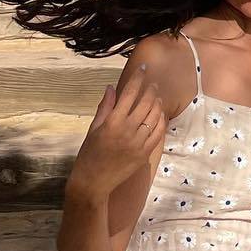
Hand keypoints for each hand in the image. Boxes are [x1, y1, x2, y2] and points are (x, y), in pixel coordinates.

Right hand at [71, 66, 165, 197]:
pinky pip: (158, 133)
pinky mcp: (144, 154)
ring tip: (157, 97)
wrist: (93, 182)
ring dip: (157, 104)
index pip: (129, 93)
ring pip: (155, 116)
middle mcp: (127, 130)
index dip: (137, 78)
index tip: (143, 68)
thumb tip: (111, 87)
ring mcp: (138, 143)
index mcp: (112, 122)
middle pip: (146, 102)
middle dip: (151, 89)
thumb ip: (105, 107)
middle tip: (152, 83)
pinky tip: (160, 115)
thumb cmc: (89, 154)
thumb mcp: (94, 128)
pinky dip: (161, 121)